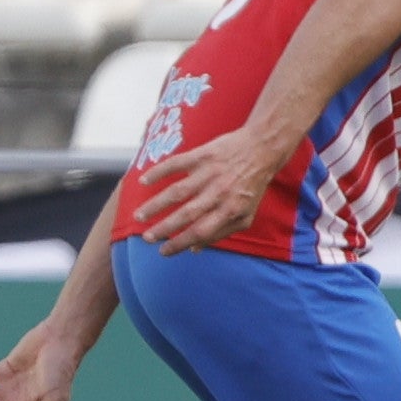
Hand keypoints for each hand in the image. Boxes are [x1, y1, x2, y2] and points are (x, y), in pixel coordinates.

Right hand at [129, 126, 285, 253]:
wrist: (262, 149)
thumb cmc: (251, 186)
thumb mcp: (245, 215)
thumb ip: (222, 233)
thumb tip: (195, 249)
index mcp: (230, 210)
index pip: (201, 232)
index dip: (180, 244)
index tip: (163, 252)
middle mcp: (218, 193)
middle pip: (186, 215)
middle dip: (164, 229)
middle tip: (146, 238)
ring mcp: (209, 173)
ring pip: (176, 192)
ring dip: (155, 205)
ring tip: (139, 217)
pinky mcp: (202, 155)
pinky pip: (176, 164)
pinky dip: (158, 172)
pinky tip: (143, 181)